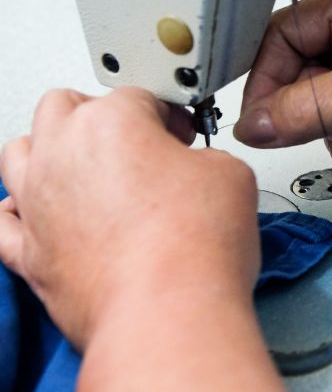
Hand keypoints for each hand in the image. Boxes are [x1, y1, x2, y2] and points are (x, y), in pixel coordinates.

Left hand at [0, 88, 280, 389]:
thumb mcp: (231, 173)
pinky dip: (21, 213)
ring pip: (19, 152)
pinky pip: (3, 223)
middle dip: (99, 115)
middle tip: (136, 142)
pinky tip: (45, 217)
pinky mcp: (29, 254)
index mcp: (112, 121)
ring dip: (51, 152)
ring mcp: (38, 203)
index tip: (184, 136)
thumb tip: (198, 170)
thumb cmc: (193, 246)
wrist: (168, 312)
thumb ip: (206, 158)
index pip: (139, 96)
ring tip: (86, 171)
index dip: (169, 114)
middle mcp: (63, 154)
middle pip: (64, 107)